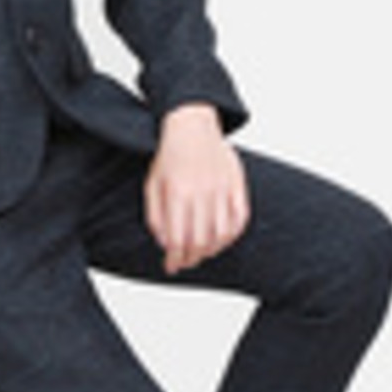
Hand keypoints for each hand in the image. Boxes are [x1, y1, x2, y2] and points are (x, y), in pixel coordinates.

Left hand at [145, 103, 249, 275]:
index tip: (170, 266)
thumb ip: (155, 215)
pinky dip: (232, 235)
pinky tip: (221, 240)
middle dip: (191, 258)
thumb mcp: (152, 183)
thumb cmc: (170, 155)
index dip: (174, 259)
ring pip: (221, 234)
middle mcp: (201, 192)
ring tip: (201, 253)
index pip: (177, 239)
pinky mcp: (237, 184)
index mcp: (177, 192)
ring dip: (211, 250)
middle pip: (200, 241)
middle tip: (185, 262)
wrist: (191, 125)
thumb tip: (164, 244)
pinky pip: (240, 219)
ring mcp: (222, 188)